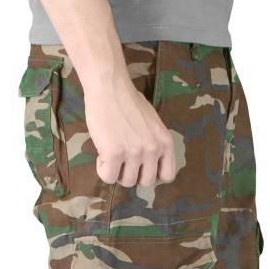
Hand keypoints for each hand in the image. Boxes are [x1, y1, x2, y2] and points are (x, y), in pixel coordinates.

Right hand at [83, 72, 175, 186]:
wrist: (110, 87)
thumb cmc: (128, 100)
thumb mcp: (153, 122)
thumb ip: (154, 142)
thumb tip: (147, 160)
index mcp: (165, 142)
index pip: (167, 175)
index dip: (153, 174)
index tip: (142, 167)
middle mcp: (153, 149)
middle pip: (146, 182)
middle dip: (133, 175)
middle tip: (123, 161)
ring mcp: (134, 152)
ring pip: (126, 182)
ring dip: (117, 172)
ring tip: (111, 155)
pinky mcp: (114, 153)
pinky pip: (108, 177)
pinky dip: (102, 169)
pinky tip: (102, 155)